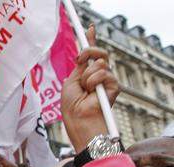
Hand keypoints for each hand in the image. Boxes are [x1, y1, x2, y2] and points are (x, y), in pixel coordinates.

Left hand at [61, 26, 119, 151]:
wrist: (79, 119)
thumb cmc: (71, 107)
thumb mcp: (70, 83)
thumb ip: (78, 68)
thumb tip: (81, 57)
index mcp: (86, 74)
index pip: (91, 55)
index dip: (90, 41)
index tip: (88, 29)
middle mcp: (98, 76)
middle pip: (99, 53)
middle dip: (89, 51)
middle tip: (80, 58)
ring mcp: (107, 81)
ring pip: (100, 63)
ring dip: (87, 76)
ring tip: (85, 90)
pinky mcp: (114, 86)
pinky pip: (105, 73)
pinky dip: (94, 81)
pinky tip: (92, 92)